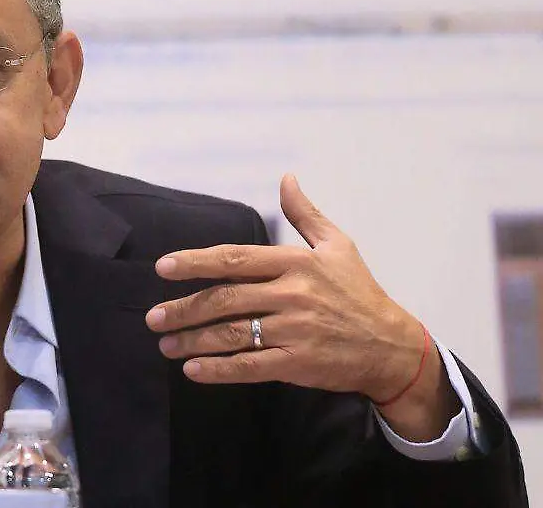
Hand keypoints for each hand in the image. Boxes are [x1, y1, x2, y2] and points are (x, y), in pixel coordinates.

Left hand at [145, 175, 458, 438]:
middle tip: (154, 317)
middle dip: (184, 309)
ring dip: (193, 340)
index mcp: (296, 263)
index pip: (235, 259)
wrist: (392, 346)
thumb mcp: (338, 246)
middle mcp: (292, 294)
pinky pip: (250, 366)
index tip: (162, 268)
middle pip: (225, 299)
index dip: (195, 262)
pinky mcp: (298, 364)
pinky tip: (194, 369)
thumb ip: (305, 214)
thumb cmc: (360, 293)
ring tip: (166, 345)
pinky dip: (219, 369)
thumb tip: (286, 178)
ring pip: (232, 334)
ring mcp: (295, 331)